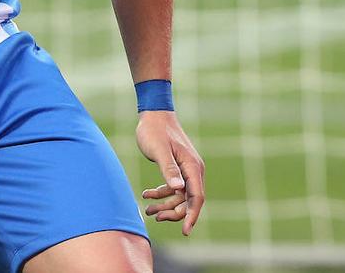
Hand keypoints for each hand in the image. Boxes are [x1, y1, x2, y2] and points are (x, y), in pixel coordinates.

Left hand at [136, 110, 204, 235]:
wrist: (153, 114)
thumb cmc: (155, 130)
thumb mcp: (159, 150)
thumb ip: (169, 169)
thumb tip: (179, 189)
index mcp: (192, 167)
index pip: (197, 197)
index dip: (192, 215)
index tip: (185, 231)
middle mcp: (193, 170)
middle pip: (189, 201)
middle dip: (174, 212)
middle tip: (156, 217)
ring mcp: (186, 170)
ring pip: (180, 197)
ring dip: (166, 205)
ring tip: (148, 209)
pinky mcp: (178, 169)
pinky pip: (174, 188)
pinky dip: (162, 194)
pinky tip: (147, 195)